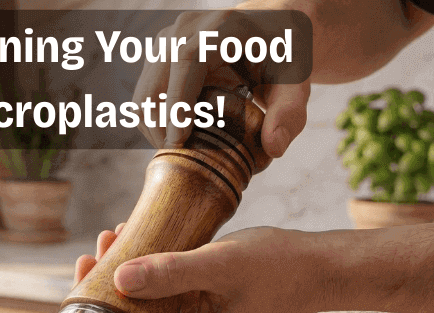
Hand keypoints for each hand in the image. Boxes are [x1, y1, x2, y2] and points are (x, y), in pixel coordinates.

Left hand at [76, 225, 325, 312]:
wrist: (320, 268)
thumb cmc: (278, 270)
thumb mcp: (220, 266)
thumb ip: (170, 272)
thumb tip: (118, 277)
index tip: (76, 307)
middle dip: (103, 300)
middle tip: (86, 261)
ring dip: (124, 281)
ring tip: (107, 240)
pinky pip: (164, 300)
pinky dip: (148, 275)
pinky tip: (136, 242)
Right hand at [132, 7, 309, 156]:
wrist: (270, 26)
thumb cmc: (284, 51)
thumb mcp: (297, 78)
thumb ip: (290, 111)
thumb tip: (273, 148)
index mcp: (221, 27)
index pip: (185, 61)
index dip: (177, 103)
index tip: (179, 141)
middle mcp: (186, 29)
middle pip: (153, 85)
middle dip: (160, 129)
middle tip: (183, 158)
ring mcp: (167, 42)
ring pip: (142, 96)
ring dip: (155, 130)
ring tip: (182, 150)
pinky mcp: (158, 57)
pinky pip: (144, 98)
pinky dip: (154, 124)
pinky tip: (179, 136)